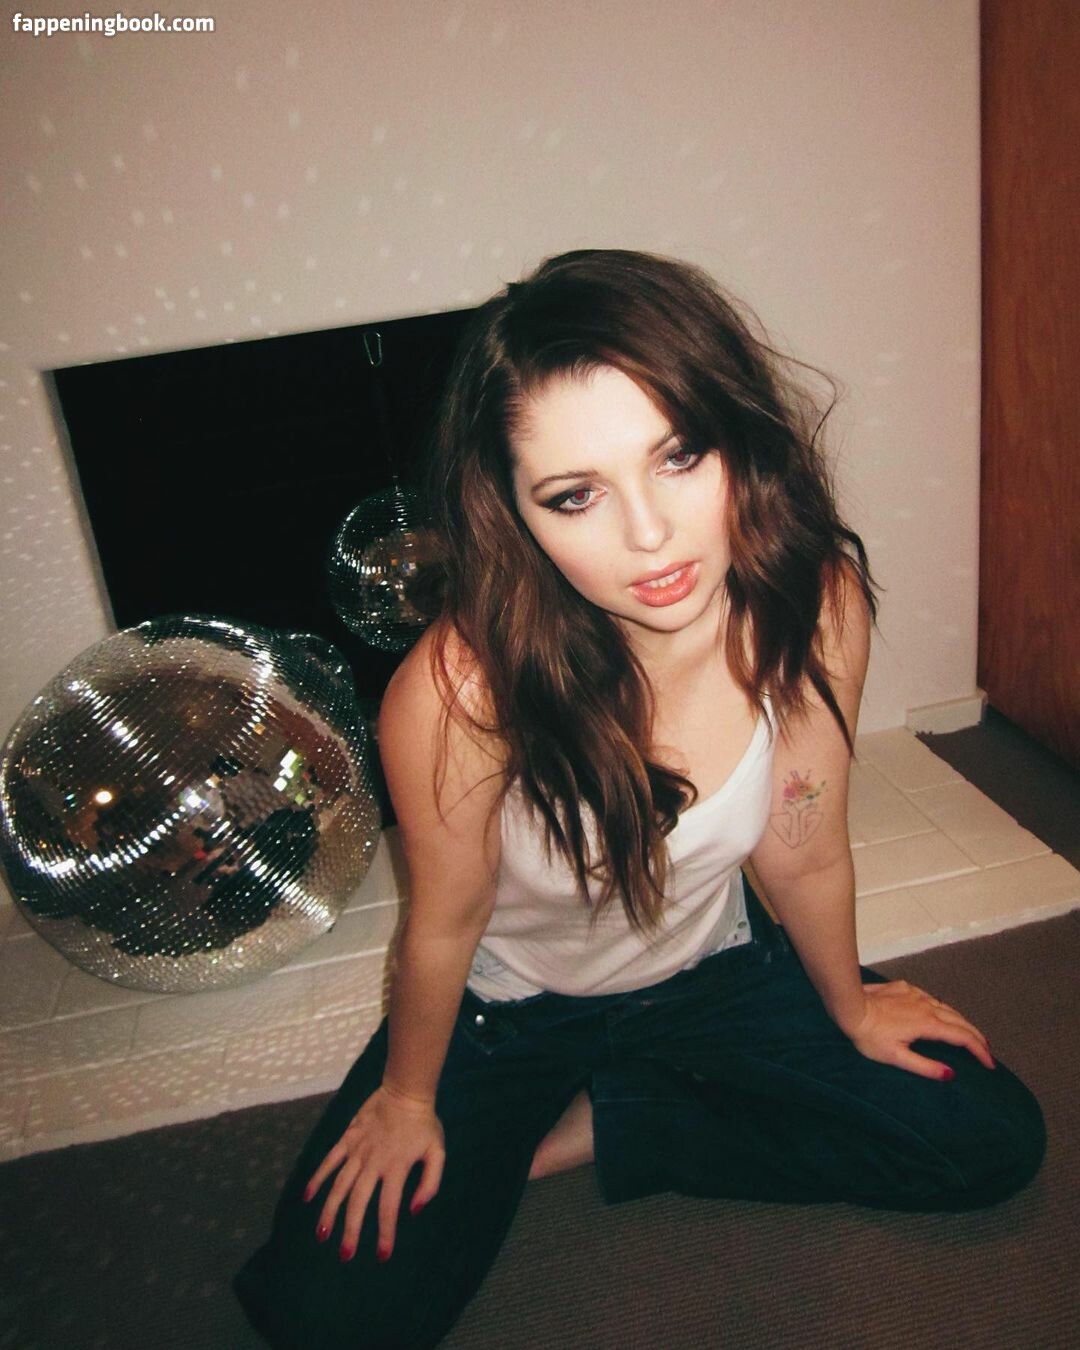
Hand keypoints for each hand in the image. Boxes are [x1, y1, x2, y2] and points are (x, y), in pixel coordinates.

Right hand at [302, 1083, 444, 1263]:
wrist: (405, 1090)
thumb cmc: (424, 1124)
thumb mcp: (438, 1152)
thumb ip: (430, 1183)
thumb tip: (415, 1210)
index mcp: (396, 1168)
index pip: (388, 1208)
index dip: (385, 1234)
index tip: (382, 1256)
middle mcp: (373, 1162)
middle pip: (358, 1202)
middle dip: (350, 1231)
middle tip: (345, 1256)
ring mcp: (357, 1150)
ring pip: (339, 1185)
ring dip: (329, 1211)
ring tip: (322, 1235)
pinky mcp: (347, 1138)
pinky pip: (329, 1160)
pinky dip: (317, 1178)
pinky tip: (307, 1197)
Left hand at [843, 979, 995, 1079]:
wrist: (849, 1005)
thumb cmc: (869, 1036)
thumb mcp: (896, 1058)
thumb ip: (924, 1066)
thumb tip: (951, 1074)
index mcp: (928, 1024)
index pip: (962, 1038)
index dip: (979, 1051)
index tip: (990, 1063)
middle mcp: (927, 1005)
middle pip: (960, 1021)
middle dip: (976, 1036)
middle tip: (986, 1050)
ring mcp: (916, 994)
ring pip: (946, 1007)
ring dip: (961, 1021)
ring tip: (969, 1033)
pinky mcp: (904, 987)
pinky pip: (929, 998)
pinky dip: (941, 1008)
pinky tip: (939, 1013)